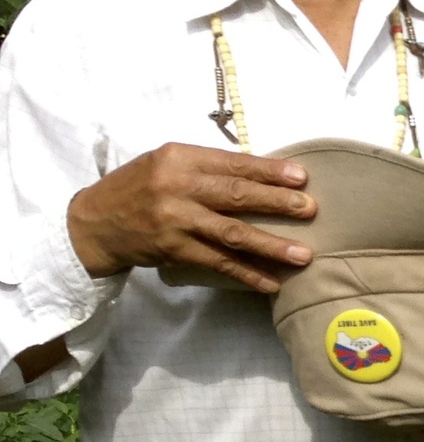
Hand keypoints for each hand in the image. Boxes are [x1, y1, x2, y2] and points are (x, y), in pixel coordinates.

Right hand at [65, 145, 315, 291]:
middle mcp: (177, 187)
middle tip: (311, 209)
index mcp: (179, 158)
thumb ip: (208, 166)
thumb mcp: (167, 163)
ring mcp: (176, 221)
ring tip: (303, 254)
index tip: (301, 177)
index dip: (269, 171)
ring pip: (232, 233)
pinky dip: (247, 274)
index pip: (233, 163)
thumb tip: (263, 173)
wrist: (94, 222)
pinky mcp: (174, 250)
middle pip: (236, 195)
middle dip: (278, 203)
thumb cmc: (139, 187)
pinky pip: (218, 263)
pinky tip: (272, 282)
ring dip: (271, 246)